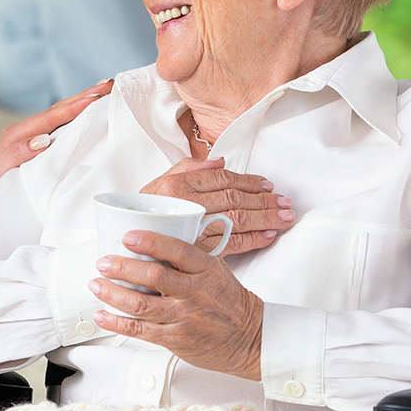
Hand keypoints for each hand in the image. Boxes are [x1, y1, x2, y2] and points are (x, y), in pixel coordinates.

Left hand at [0, 79, 112, 192]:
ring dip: (82, 101)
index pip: (50, 117)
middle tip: (108, 86)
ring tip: (104, 89)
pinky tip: (90, 105)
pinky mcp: (40, 139)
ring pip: (61, 112)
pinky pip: (60, 122)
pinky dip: (76, 112)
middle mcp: (25, 129)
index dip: (73, 108)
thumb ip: (16, 155)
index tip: (93, 98)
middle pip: (58, 109)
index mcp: (17, 135)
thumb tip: (41, 140)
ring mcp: (33, 133)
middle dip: (83, 96)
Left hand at [89, 231, 262, 379]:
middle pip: (153, 276)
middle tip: (103, 262)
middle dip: (122, 268)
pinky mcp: (176, 339)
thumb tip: (156, 231)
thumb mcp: (215, 269)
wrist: (251, 338)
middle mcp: (194, 292)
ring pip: (141, 304)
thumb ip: (189, 253)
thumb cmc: (227, 300)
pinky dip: (117, 323)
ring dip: (112, 294)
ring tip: (96, 284)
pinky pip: (140, 330)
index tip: (127, 235)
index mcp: (205, 269)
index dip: (150, 242)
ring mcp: (184, 317)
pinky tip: (102, 314)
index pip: (177, 251)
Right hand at [139, 157, 292, 255]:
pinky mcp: (198, 250)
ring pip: (238, 219)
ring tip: (285, 217)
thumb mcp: (159, 184)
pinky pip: (232, 243)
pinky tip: (270, 235)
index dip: (248, 181)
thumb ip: (189, 168)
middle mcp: (185, 204)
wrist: (124, 244)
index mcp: (176, 185)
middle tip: (286, 202)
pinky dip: (254, 239)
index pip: (222, 179)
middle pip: (234, 198)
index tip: (268, 185)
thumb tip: (221, 160)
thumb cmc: (144, 213)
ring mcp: (193, 228)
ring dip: (266, 218)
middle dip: (264, 200)